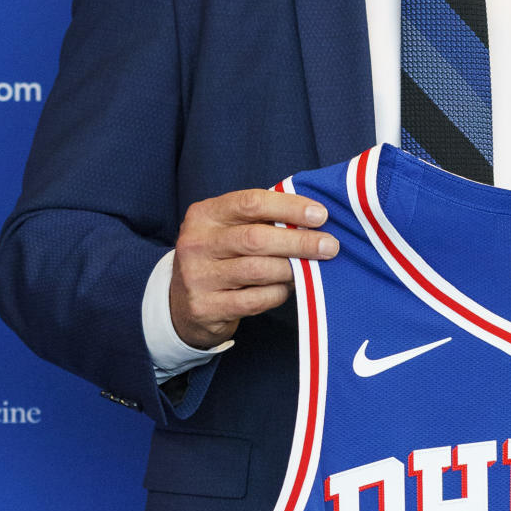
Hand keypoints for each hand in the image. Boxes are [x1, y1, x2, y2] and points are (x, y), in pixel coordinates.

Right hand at [169, 189, 337, 348]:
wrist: (181, 303)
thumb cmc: (219, 257)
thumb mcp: (229, 229)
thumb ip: (262, 219)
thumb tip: (314, 217)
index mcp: (204, 214)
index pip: (251, 202)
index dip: (289, 207)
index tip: (321, 215)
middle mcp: (196, 243)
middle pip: (256, 238)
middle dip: (299, 242)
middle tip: (329, 246)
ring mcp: (198, 277)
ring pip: (258, 270)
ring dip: (293, 269)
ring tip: (312, 268)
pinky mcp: (205, 307)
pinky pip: (255, 300)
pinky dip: (279, 293)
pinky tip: (288, 287)